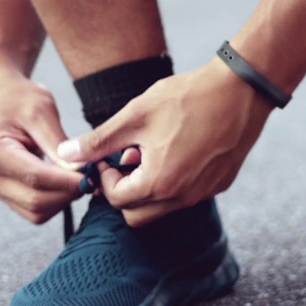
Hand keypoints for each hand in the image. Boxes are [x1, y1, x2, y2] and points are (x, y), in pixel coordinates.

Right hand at [0, 68, 83, 223]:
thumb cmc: (17, 97)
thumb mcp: (40, 108)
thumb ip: (58, 142)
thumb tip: (80, 171)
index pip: (35, 178)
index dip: (68, 181)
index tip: (94, 173)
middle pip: (36, 201)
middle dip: (68, 193)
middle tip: (93, 176)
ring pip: (36, 212)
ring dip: (63, 200)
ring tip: (81, 177)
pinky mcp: (4, 194)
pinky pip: (33, 210)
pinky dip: (55, 201)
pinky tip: (68, 182)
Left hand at [57, 58, 273, 225]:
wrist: (241, 89)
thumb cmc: (186, 98)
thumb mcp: (135, 116)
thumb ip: (99, 141)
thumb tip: (65, 154)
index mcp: (159, 183)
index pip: (117, 200)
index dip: (105, 178)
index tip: (107, 156)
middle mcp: (183, 197)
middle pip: (136, 215)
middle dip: (123, 192)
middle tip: (124, 160)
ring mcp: (204, 193)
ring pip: (162, 209)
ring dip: (148, 189)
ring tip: (150, 152)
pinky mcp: (220, 184)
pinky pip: (187, 196)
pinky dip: (173, 183)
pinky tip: (176, 150)